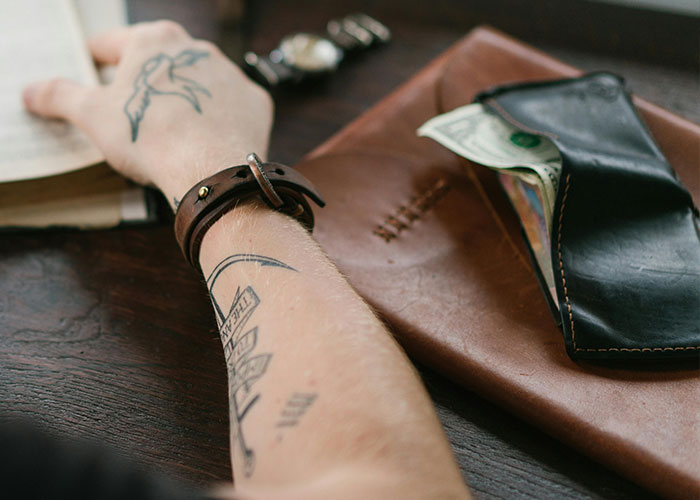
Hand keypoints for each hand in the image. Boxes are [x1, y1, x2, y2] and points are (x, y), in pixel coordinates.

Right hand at [22, 21, 273, 207]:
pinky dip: (220, 119)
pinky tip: (208, 137)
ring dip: (185, 98)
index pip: (113, 44)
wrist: (211, 168)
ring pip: (200, 82)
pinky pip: (233, 106)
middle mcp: (197, 48)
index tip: (91, 73)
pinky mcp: (256, 102)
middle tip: (132, 107)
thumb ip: (61, 96)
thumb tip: (31, 91)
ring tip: (173, 127)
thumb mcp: (93, 115)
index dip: (96, 61)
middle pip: (161, 61)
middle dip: (145, 80)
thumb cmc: (149, 135)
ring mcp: (232, 74)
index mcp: (154, 41)